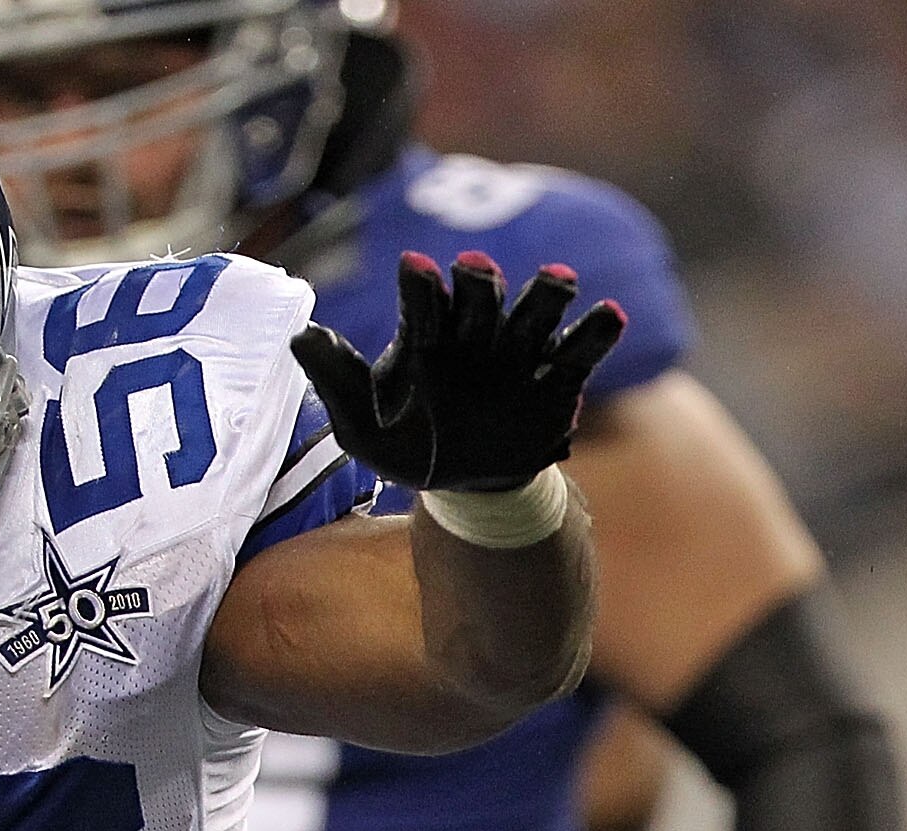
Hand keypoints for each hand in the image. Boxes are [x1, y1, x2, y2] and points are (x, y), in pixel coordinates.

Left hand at [291, 252, 626, 491]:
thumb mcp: (361, 423)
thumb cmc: (406, 443)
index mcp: (427, 337)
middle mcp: (475, 334)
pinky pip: (582, 351)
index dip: (420, 284)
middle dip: (479, 282)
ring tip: (556, 278)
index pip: (424, 302)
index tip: (413, 268)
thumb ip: (336, 377)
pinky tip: (608, 316)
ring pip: (537, 311)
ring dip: (546, 292)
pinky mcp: (559, 380)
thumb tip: (298, 336)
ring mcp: (520, 354)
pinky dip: (597, 331)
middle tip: (473, 271)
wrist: (462, 485)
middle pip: (482, 295)